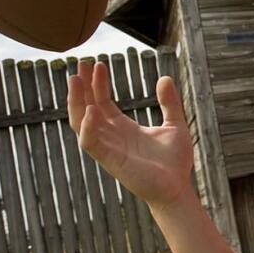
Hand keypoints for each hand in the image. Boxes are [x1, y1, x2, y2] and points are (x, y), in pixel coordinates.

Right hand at [67, 60, 194, 208]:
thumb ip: (169, 103)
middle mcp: (112, 136)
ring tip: (75, 79)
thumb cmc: (175, 162)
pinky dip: (88, 126)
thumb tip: (165, 78)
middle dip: (81, 87)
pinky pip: (91, 142)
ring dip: (76, 101)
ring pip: (81, 122)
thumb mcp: (175, 124)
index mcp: (124, 128)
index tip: (97, 63)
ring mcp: (108, 148)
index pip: (102, 101)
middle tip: (79, 63)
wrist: (178, 188)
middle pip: (86, 108)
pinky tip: (91, 109)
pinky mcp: (110, 161)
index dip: (97, 83)